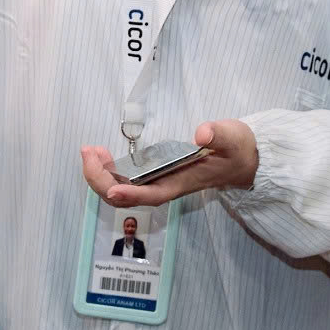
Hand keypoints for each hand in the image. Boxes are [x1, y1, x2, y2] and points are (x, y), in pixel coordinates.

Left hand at [79, 120, 258, 207]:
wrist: (240, 161)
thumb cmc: (235, 150)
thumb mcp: (232, 138)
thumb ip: (218, 134)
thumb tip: (201, 133)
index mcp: (180, 183)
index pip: (152, 196)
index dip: (130, 194)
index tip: (111, 186)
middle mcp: (163, 187)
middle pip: (125, 197)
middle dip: (101, 179)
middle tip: (88, 151)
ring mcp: (156, 183)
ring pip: (119, 191)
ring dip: (99, 175)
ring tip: (90, 151)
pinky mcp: (153, 176)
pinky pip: (123, 180)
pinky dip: (107, 170)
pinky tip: (101, 154)